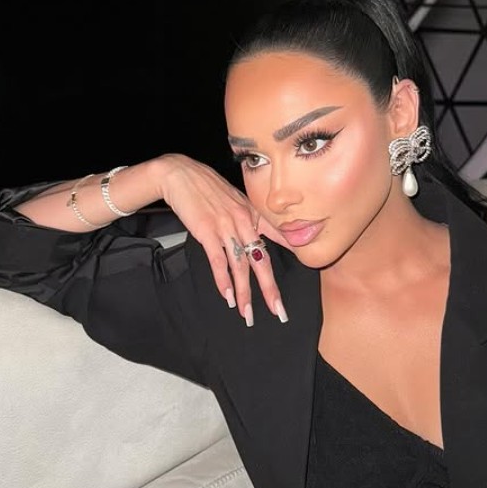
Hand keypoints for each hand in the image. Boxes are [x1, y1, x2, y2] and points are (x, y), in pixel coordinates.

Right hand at [154, 154, 288, 326]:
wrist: (181, 174)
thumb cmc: (207, 187)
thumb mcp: (235, 199)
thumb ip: (247, 218)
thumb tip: (256, 236)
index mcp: (253, 213)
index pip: (278, 237)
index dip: (292, 254)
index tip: (305, 267)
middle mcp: (244, 221)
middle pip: (261, 260)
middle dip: (270, 288)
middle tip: (278, 310)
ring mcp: (226, 227)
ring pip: (240, 266)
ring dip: (244, 292)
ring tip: (247, 313)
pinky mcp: (207, 232)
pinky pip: (218, 261)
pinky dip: (223, 280)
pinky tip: (227, 296)